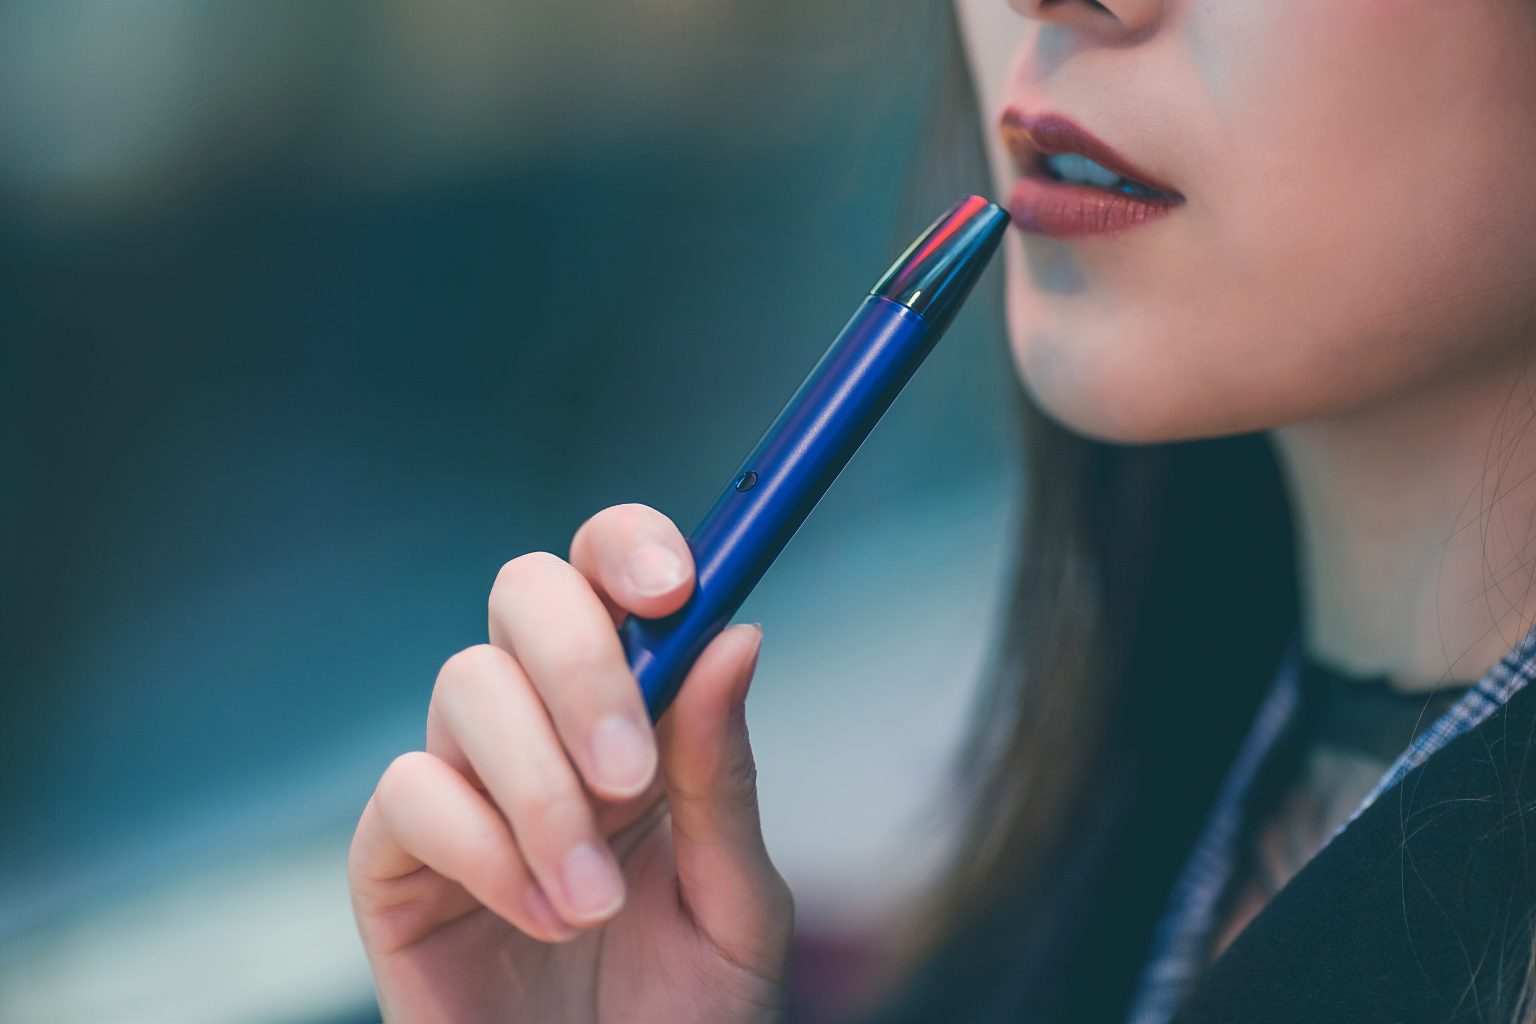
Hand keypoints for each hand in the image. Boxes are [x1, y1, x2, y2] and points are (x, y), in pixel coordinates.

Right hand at [347, 503, 793, 1022]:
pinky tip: (539, 919)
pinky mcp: (395, 859)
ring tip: (593, 903)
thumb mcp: (736, 902)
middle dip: (580, 663)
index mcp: (638, 718)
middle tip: (631, 774)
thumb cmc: (686, 1018)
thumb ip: (722, 776)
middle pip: (524, 593)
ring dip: (541, 792)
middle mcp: (546, 728)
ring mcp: (466, 787)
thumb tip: (734, 636)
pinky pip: (411, 795)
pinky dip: (483, 849)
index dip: (631, 549)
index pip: (613, 578)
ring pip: (466, 688)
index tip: (674, 586)